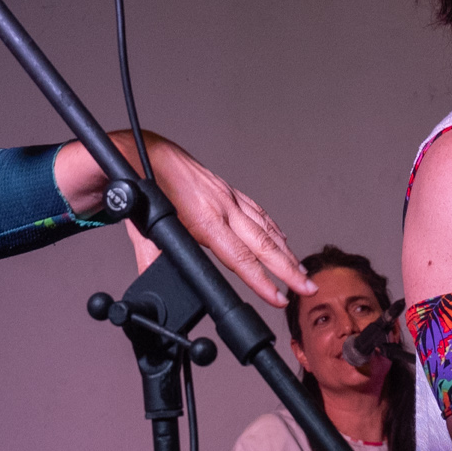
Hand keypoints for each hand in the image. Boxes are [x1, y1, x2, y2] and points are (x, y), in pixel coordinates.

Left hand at [129, 139, 310, 305]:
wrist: (150, 153)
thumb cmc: (148, 185)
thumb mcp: (144, 227)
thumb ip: (151, 256)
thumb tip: (152, 278)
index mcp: (205, 218)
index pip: (241, 257)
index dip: (262, 281)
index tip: (279, 298)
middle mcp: (224, 207)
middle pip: (264, 244)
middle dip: (289, 269)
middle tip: (308, 288)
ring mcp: (229, 198)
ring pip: (266, 228)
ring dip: (287, 252)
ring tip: (302, 272)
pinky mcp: (229, 191)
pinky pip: (258, 212)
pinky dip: (275, 228)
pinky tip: (283, 240)